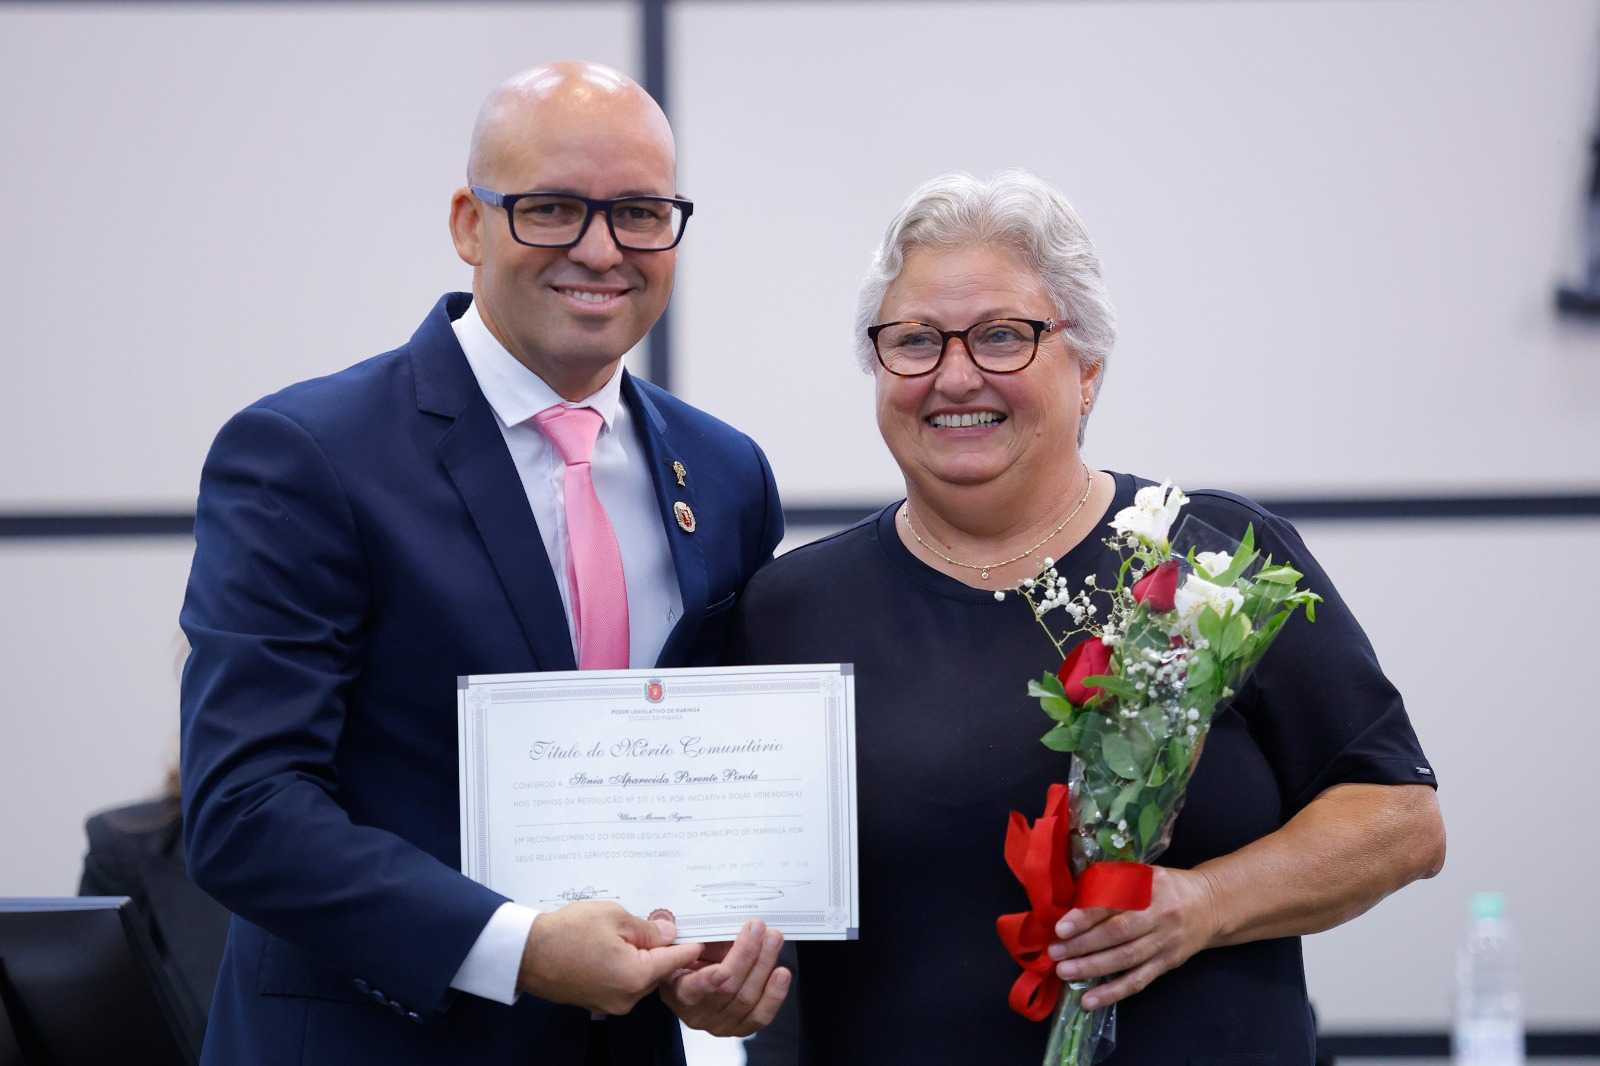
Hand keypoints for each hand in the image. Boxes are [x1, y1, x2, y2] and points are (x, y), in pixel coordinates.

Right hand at [517, 901, 703, 1014]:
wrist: (525, 953)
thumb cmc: (565, 933)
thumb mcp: (613, 916)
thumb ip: (647, 928)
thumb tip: (668, 933)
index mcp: (635, 976)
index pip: (676, 960)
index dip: (690, 943)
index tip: (704, 935)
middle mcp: (627, 997)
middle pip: (659, 970)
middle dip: (661, 947)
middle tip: (661, 922)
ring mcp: (612, 1003)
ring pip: (642, 976)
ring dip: (641, 955)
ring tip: (627, 931)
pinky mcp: (598, 1001)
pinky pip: (624, 982)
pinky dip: (625, 965)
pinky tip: (613, 945)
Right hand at [660, 919, 790, 1036]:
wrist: (695, 982)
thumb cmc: (691, 961)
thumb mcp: (686, 945)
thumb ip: (697, 936)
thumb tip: (719, 922)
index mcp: (678, 991)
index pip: (692, 990)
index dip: (708, 980)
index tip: (721, 967)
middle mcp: (698, 1013)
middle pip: (727, 989)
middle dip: (746, 954)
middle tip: (757, 928)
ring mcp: (721, 1023)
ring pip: (747, 998)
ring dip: (764, 964)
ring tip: (772, 939)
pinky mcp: (742, 1027)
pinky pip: (761, 1015)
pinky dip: (774, 993)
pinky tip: (781, 973)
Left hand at [1048, 866, 1220, 1010]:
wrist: (1211, 905)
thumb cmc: (1166, 886)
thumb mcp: (1143, 873)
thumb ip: (1113, 882)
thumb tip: (1072, 897)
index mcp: (1150, 888)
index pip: (1114, 903)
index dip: (1086, 916)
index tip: (1061, 927)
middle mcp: (1159, 916)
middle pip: (1118, 934)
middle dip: (1083, 945)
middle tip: (1055, 953)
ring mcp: (1164, 943)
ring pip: (1126, 960)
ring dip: (1093, 969)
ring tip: (1065, 973)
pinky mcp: (1167, 964)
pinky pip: (1138, 981)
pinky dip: (1113, 993)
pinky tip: (1090, 1001)